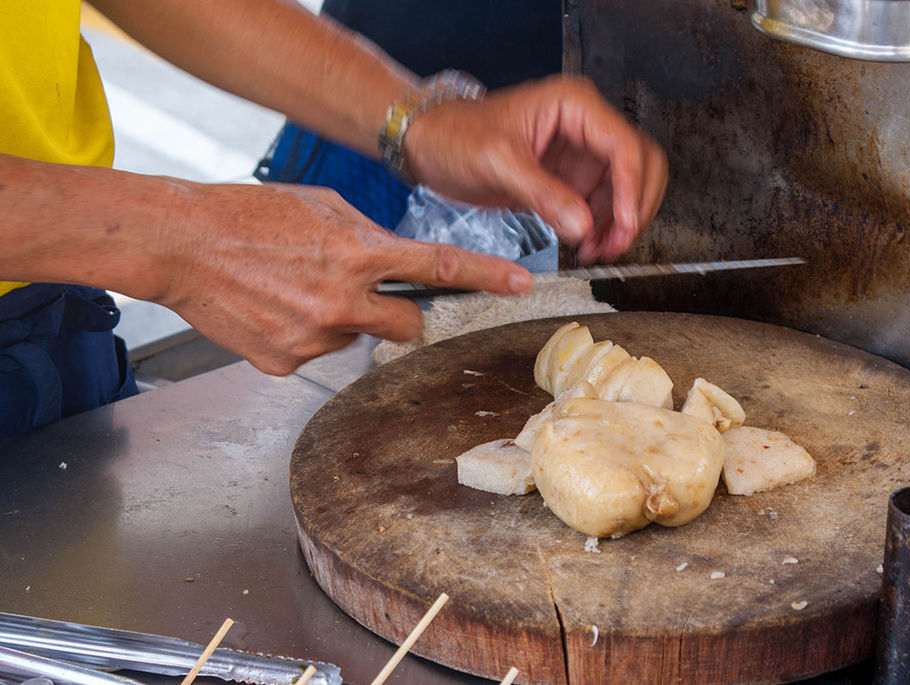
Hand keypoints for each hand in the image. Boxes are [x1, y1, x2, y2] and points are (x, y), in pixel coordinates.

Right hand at [158, 182, 532, 374]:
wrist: (180, 244)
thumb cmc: (248, 215)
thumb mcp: (322, 207)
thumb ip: (367, 237)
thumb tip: (393, 261)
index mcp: (355, 253)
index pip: (435, 269)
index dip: (485, 276)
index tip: (521, 283)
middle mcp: (340, 301)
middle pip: (406, 327)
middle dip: (398, 315)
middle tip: (363, 293)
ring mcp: (312, 337)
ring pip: (355, 339)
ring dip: (340, 320)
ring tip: (294, 290)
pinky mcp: (284, 362)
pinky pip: (316, 353)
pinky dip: (304, 334)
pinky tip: (274, 309)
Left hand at [402, 75, 667, 263]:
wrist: (431, 145)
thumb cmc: (457, 136)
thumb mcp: (497, 162)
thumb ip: (542, 194)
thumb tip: (583, 226)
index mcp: (574, 105)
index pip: (625, 145)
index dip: (632, 188)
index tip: (624, 225)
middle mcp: (586, 126)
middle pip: (640, 165)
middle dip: (634, 208)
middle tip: (616, 244)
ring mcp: (581, 154)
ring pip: (626, 190)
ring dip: (620, 224)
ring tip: (597, 252)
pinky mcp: (572, 180)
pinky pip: (603, 206)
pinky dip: (602, 229)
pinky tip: (585, 247)